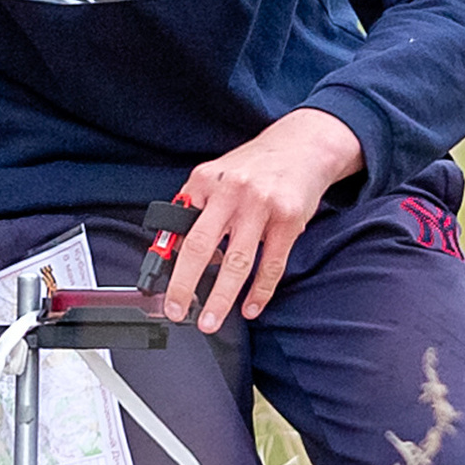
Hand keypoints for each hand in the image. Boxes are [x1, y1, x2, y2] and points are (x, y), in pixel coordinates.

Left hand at [165, 109, 365, 333]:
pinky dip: (260, 291)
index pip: (178, 227)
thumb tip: (173, 247)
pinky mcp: (289, 220)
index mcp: (206, 180)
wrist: (303, 144)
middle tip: (178, 310)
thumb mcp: (218, 174)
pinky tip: (251, 307)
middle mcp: (232, 191)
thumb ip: (197, 204)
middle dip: (185, 285)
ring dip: (222, 298)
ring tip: (211, 320)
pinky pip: (272, 265)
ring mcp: (262, 206)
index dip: (166, 260)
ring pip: (238, 262)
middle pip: (201, 246)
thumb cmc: (256, 165)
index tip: (161, 288)